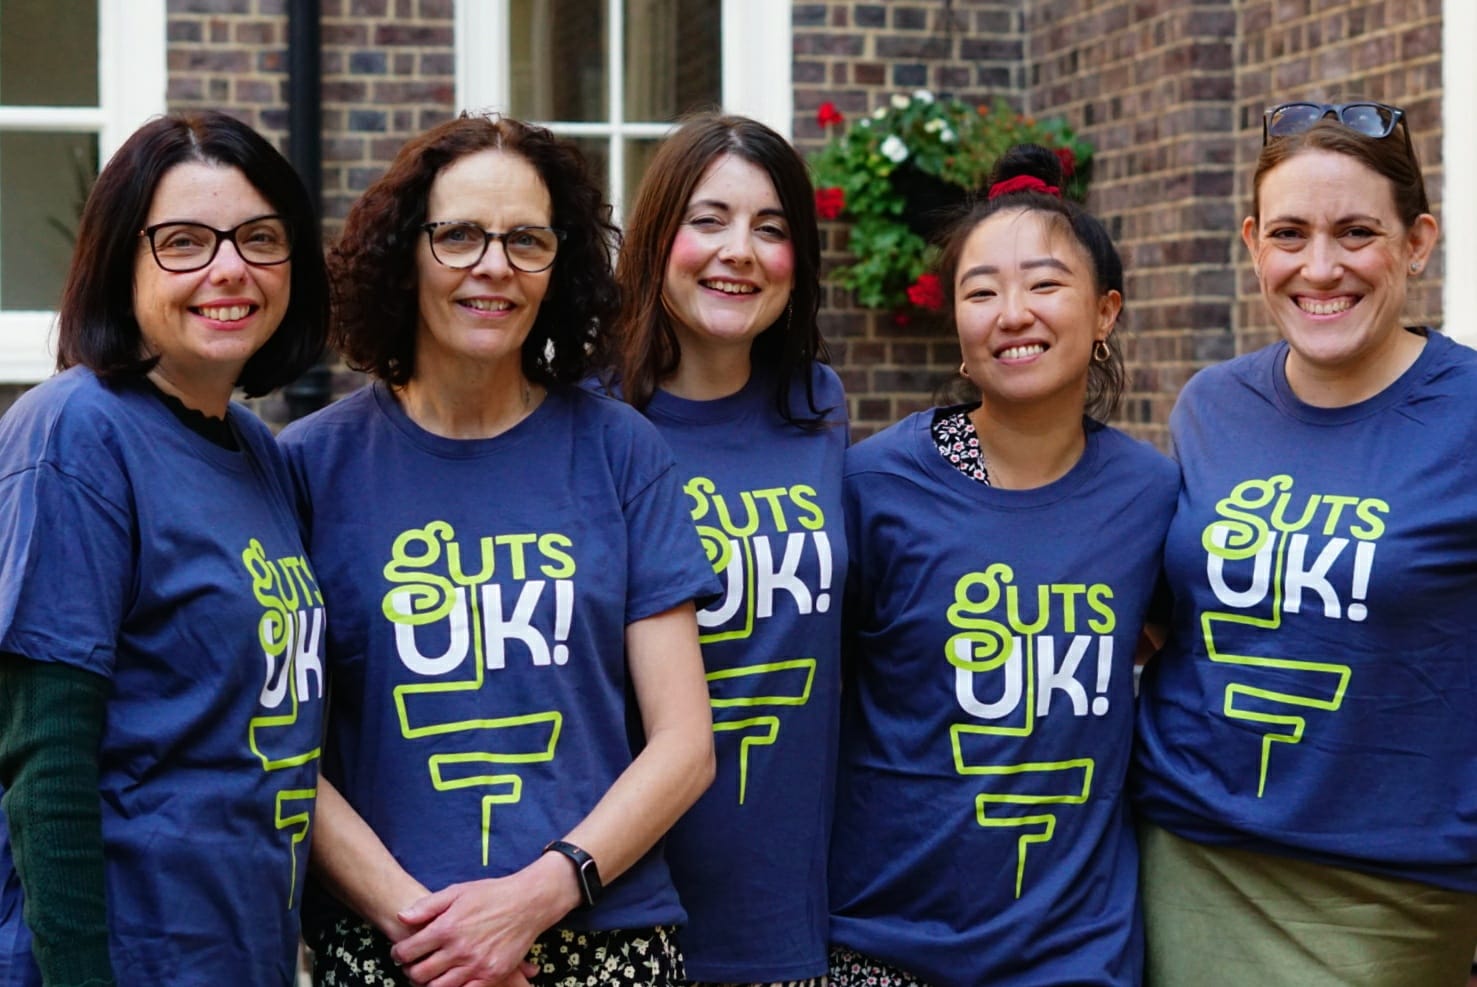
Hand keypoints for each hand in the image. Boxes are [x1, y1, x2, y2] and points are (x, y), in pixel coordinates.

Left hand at [388, 853, 581, 986]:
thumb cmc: (491, 894)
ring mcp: (475, 965)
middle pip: (419, 974)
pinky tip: (451, 979)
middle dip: (410, 970)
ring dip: (428, 983)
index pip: (408, 951)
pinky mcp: (491, 975)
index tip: (401, 952)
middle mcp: (459, 949)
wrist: (528, 903)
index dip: (398, 954)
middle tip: (413, 965)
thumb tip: (401, 917)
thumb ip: (427, 906)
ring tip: (430, 973)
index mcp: (447, 927)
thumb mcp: (457, 891)